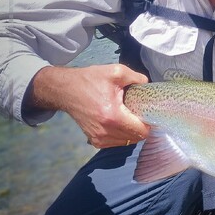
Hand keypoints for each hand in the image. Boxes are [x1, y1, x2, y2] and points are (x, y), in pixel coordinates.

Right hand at [28, 64, 149, 148]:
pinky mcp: (94, 141)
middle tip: (138, 112)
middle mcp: (106, 132)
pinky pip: (115, 143)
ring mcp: (98, 139)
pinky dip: (121, 135)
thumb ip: (137, 78)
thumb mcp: (116, 72)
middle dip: (141, 126)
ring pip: (126, 142)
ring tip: (127, 116)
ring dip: (131, 131)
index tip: (148, 112)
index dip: (149, 122)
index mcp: (113, 116)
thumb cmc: (90, 80)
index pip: (141, 131)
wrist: (66, 90)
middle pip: (136, 138)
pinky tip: (119, 122)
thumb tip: (148, 85)